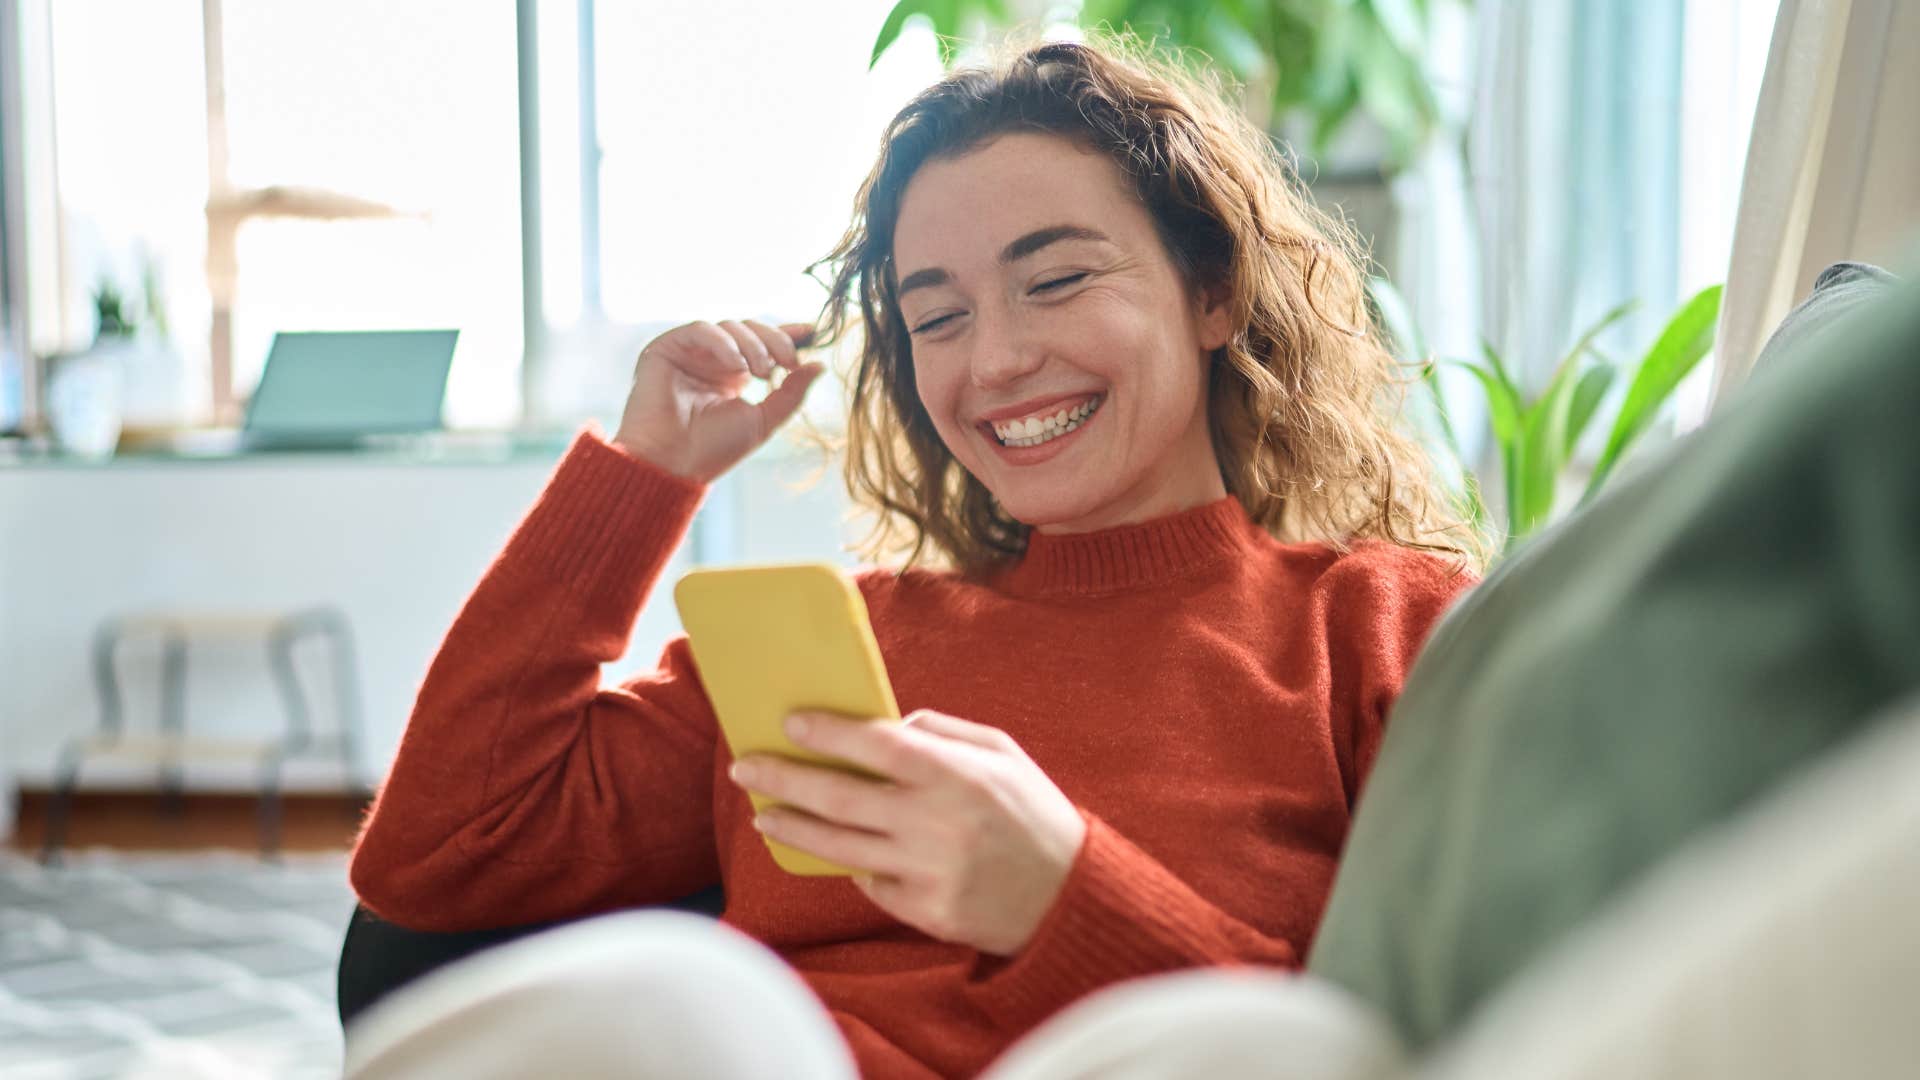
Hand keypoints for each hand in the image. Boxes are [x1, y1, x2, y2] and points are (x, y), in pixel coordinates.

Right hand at [612, 319, 825, 482]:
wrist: (672, 464)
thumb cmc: (713, 450)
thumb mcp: (764, 420)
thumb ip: (792, 393)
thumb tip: (820, 365)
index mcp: (733, 375)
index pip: (763, 343)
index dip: (787, 334)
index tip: (813, 331)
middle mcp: (712, 360)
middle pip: (750, 329)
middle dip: (775, 341)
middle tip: (788, 363)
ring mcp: (689, 353)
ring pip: (730, 326)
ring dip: (753, 345)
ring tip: (761, 373)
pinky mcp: (666, 348)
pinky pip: (701, 329)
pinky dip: (723, 342)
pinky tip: (736, 365)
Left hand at [728, 709, 1088, 956]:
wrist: (1070, 897)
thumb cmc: (1034, 813)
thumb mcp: (1003, 754)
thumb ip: (944, 732)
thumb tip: (887, 724)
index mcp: (957, 775)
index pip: (876, 745)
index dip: (828, 732)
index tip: (790, 722)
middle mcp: (936, 823)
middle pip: (839, 797)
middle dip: (784, 778)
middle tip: (746, 767)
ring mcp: (927, 872)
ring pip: (839, 847)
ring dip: (793, 828)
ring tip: (762, 815)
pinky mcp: (924, 911)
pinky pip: (870, 883)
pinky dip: (853, 864)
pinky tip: (838, 851)